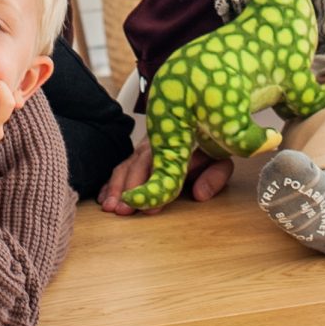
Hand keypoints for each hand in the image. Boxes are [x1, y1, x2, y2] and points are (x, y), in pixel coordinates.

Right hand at [98, 138, 231, 215]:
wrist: (202, 115)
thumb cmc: (211, 144)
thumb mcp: (221, 158)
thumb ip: (215, 176)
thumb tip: (199, 195)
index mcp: (177, 143)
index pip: (163, 166)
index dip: (156, 188)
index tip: (150, 208)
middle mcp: (156, 144)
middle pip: (138, 165)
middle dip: (130, 189)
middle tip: (124, 210)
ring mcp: (143, 148)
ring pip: (125, 166)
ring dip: (116, 187)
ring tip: (110, 207)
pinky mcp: (136, 153)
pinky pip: (120, 167)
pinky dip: (109, 182)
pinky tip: (103, 197)